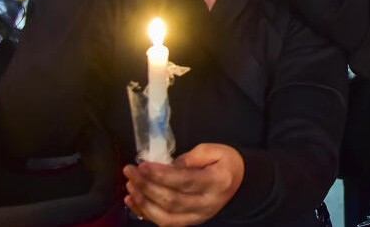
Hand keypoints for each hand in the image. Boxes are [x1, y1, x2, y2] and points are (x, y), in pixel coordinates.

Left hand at [123, 143, 244, 226]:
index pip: (184, 181)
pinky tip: (133, 200)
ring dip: (143, 202)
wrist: (240, 183)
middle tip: (130, 171)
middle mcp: (207, 204)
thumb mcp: (213, 150)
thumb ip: (190, 158)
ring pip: (165, 216)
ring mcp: (198, 216)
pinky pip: (165, 223)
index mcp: (216, 182)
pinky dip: (146, 212)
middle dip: (146, 186)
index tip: (143, 165)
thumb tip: (165, 167)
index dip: (161, 174)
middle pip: (172, 200)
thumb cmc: (226, 163)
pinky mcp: (190, 222)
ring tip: (130, 185)